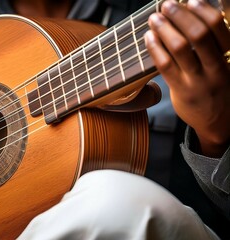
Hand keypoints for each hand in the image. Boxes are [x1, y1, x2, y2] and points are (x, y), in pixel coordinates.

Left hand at [145, 0, 229, 156]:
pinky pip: (165, 66)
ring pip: (180, 49)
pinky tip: (149, 37)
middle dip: (180, 16)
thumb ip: (211, 45)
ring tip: (154, 18)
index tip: (190, 0)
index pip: (219, 28)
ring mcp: (198, 81)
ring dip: (164, 29)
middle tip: (167, 4)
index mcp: (229, 57)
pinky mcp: (181, 90)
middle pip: (199, 35)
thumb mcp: (222, 64)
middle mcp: (216, 68)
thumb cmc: (217, 87)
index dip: (203, 10)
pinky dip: (155, 48)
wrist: (218, 122)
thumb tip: (188, 18)